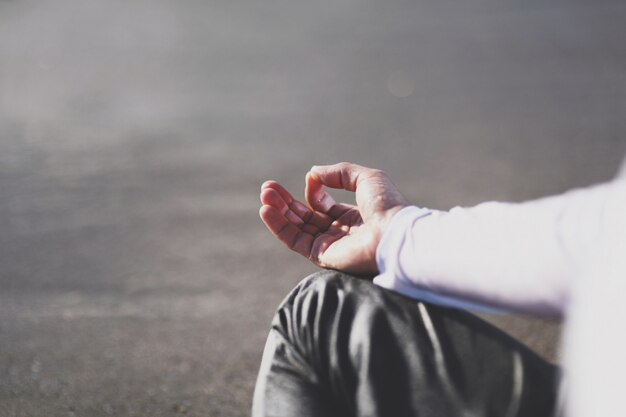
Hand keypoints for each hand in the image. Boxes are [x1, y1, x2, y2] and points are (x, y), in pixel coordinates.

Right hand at [259, 162, 409, 274]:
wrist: (394, 234)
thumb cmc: (387, 206)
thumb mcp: (366, 178)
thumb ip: (339, 173)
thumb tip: (312, 175)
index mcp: (352, 217)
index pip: (322, 205)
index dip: (313, 191)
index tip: (310, 180)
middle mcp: (339, 232)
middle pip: (305, 216)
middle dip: (285, 201)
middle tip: (267, 188)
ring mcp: (330, 245)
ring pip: (296, 228)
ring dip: (278, 211)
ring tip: (264, 195)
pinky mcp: (322, 256)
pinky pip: (295, 241)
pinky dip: (279, 226)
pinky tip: (266, 210)